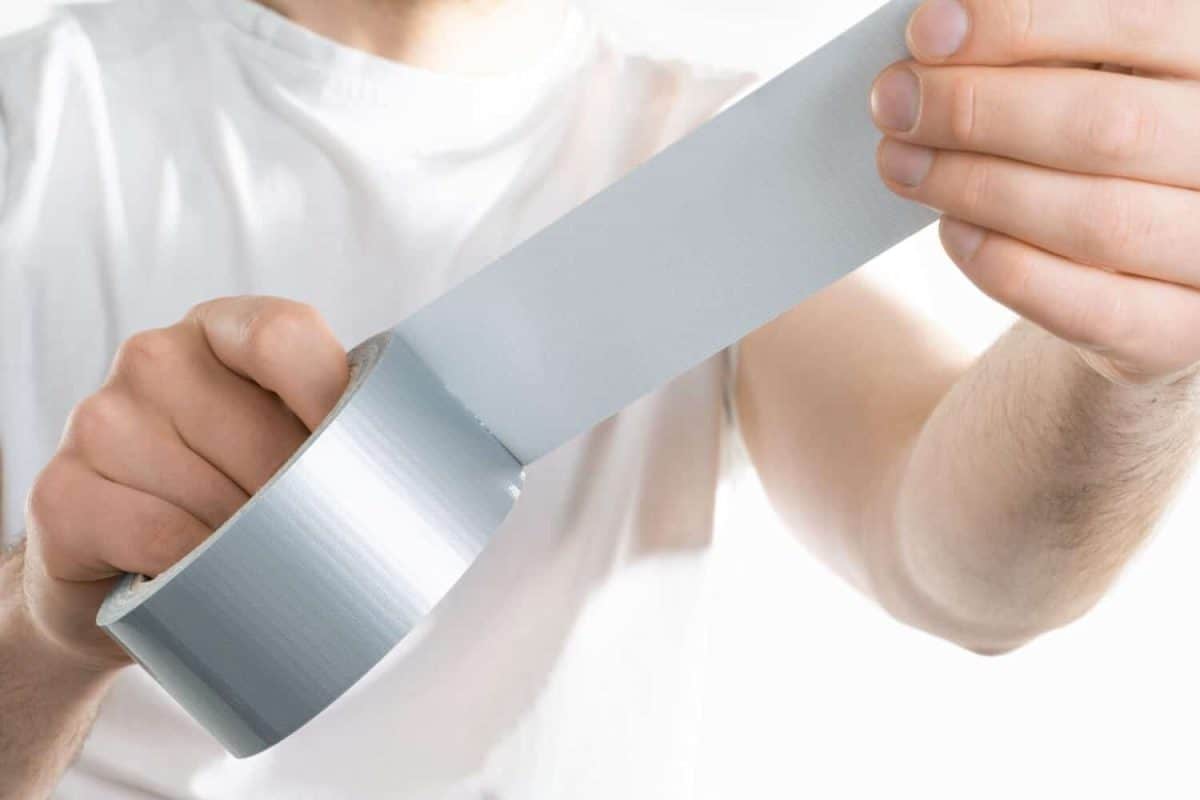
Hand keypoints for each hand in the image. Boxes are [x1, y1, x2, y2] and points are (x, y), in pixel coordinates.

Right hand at [20, 297, 347, 669]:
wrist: (124, 577)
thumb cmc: (228, 500)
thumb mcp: (284, 448)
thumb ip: (332, 428)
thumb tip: (414, 455)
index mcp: (218, 330)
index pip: (284, 334)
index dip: (333, 400)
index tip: (363, 460)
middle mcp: (153, 358)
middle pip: (261, 429)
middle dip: (299, 500)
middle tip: (305, 536)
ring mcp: (99, 419)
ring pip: (213, 492)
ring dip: (247, 543)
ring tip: (246, 556)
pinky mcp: (61, 489)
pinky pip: (161, 535)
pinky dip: (195, 569)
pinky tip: (199, 573)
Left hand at [871, 0, 1199, 384]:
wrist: (1154, 269)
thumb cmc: (1107, 148)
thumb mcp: (1094, 76)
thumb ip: (1039, 55)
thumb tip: (938, 33)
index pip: (1139, 19)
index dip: (1021, 22)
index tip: (927, 30)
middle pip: (1108, 126)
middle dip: (976, 111)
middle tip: (893, 103)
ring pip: (1096, 219)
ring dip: (976, 187)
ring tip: (900, 162)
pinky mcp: (1181, 331)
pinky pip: (1088, 305)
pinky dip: (1004, 264)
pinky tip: (951, 230)